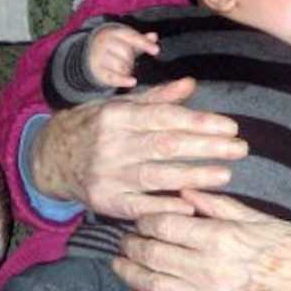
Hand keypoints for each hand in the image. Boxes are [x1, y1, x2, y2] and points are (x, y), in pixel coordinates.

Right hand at [31, 79, 247, 218]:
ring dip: (194, 176)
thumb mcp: (120, 106)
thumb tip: (191, 84)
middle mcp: (112, 145)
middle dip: (207, 148)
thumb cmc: (95, 127)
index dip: (200, 122)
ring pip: (157, 176)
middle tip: (240, 149)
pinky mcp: (105, 200)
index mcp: (118, 116)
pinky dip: (163, 206)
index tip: (231, 126)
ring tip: (226, 175)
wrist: (50, 158)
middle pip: (166, 146)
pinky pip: (138, 206)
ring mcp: (107, 175)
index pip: (166, 118)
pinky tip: (189, 205)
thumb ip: (157, 99)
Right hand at [88, 24, 159, 87]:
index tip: (156, 50)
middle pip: (126, 52)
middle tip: (130, 62)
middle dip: (131, 59)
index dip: (145, 44)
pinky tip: (132, 82)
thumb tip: (154, 36)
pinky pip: (112, 77)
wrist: (90, 52)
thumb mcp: (128, 40)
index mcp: (115, 33)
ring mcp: (99, 57)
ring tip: (125, 68)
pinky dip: (123, 80)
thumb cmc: (116, 46)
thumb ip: (142, 39)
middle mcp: (105, 43)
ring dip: (127, 69)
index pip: (132, 37)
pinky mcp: (97, 71)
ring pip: (120, 65)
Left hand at [112, 189, 290, 290]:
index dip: (147, 218)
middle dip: (133, 244)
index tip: (143, 215)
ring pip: (153, 286)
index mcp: (223, 239)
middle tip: (125, 238)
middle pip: (153, 254)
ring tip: (122, 262)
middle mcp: (210, 272)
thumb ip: (221, 208)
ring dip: (131, 273)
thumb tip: (187, 192)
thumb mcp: (265, 219)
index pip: (166, 225)